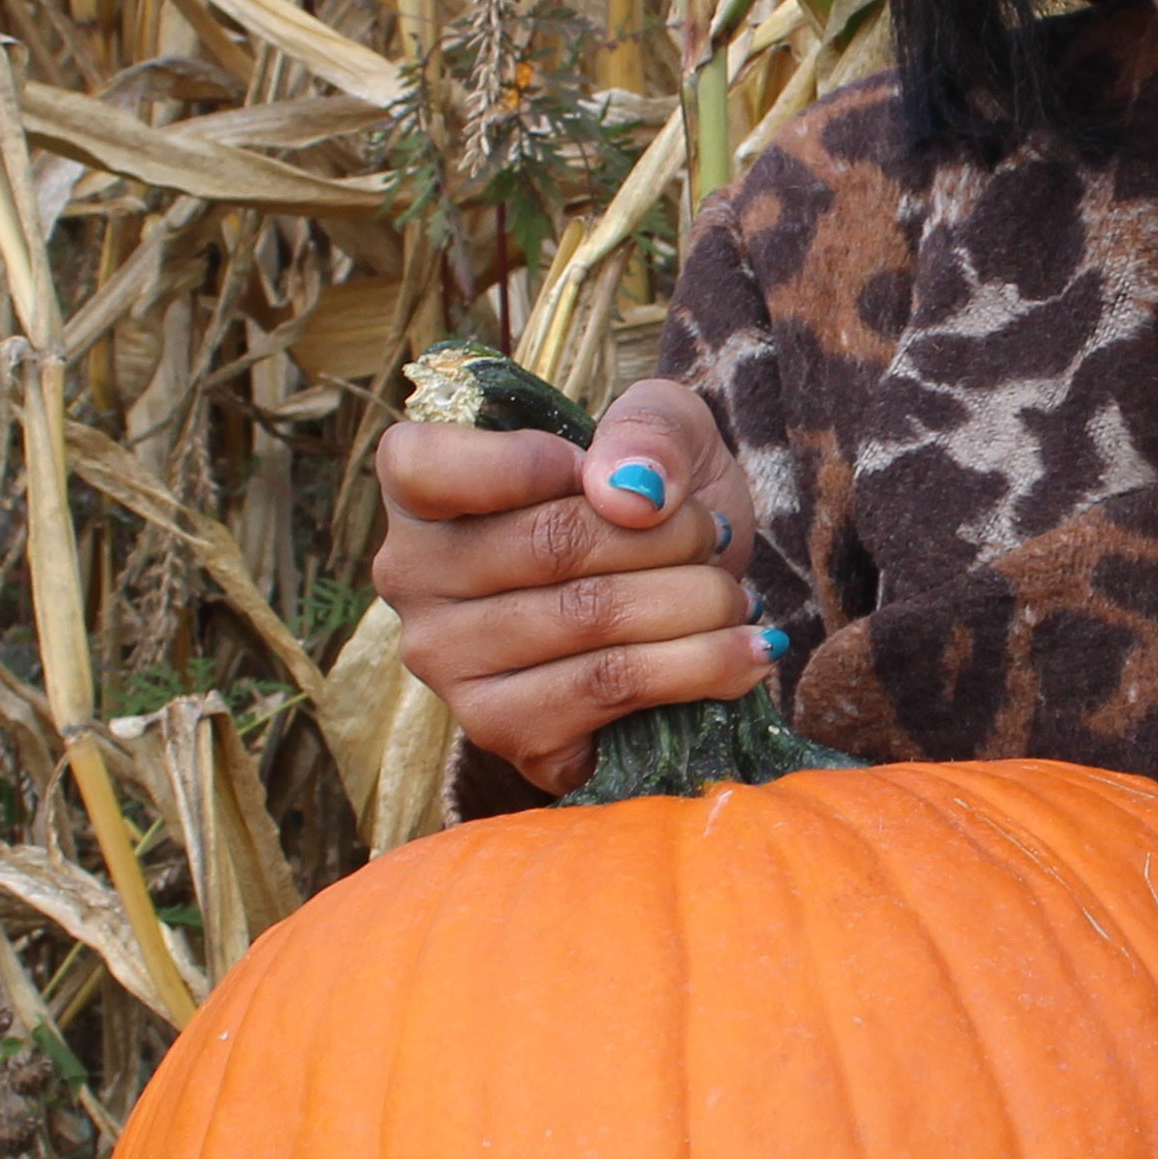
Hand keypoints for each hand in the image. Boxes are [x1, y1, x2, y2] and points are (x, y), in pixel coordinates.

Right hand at [369, 377, 774, 793]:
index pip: (423, 467)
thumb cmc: (651, 497)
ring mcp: (451, 667)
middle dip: (665, 535)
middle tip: (713, 536)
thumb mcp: (660, 426)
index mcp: (420, 495)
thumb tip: (627, 492)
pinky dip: (700, 666)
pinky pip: (612, 690)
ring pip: (590, 620)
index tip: (601, 476)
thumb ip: (645, 429)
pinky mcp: (510, 732)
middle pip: (549, 545)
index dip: (524, 463)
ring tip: (734, 595)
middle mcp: (412, 583)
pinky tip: (744, 652)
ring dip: (695, 602)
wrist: (689, 594)